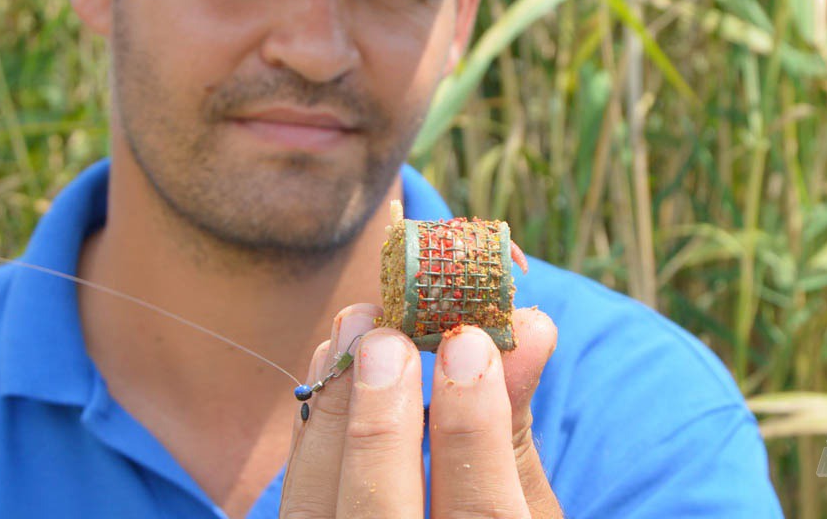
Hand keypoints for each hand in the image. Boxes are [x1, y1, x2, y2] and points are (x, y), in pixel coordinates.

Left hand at [281, 303, 560, 517]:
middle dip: (381, 418)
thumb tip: (529, 327)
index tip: (470, 344)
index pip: (480, 515)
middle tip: (389, 337)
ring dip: (331, 411)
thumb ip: (514, 427)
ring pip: (313, 510)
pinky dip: (311, 436)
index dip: (473, 429)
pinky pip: (296, 504)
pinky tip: (331, 376)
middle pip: (379, 515)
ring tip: (354, 331)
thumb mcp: (529, 509)